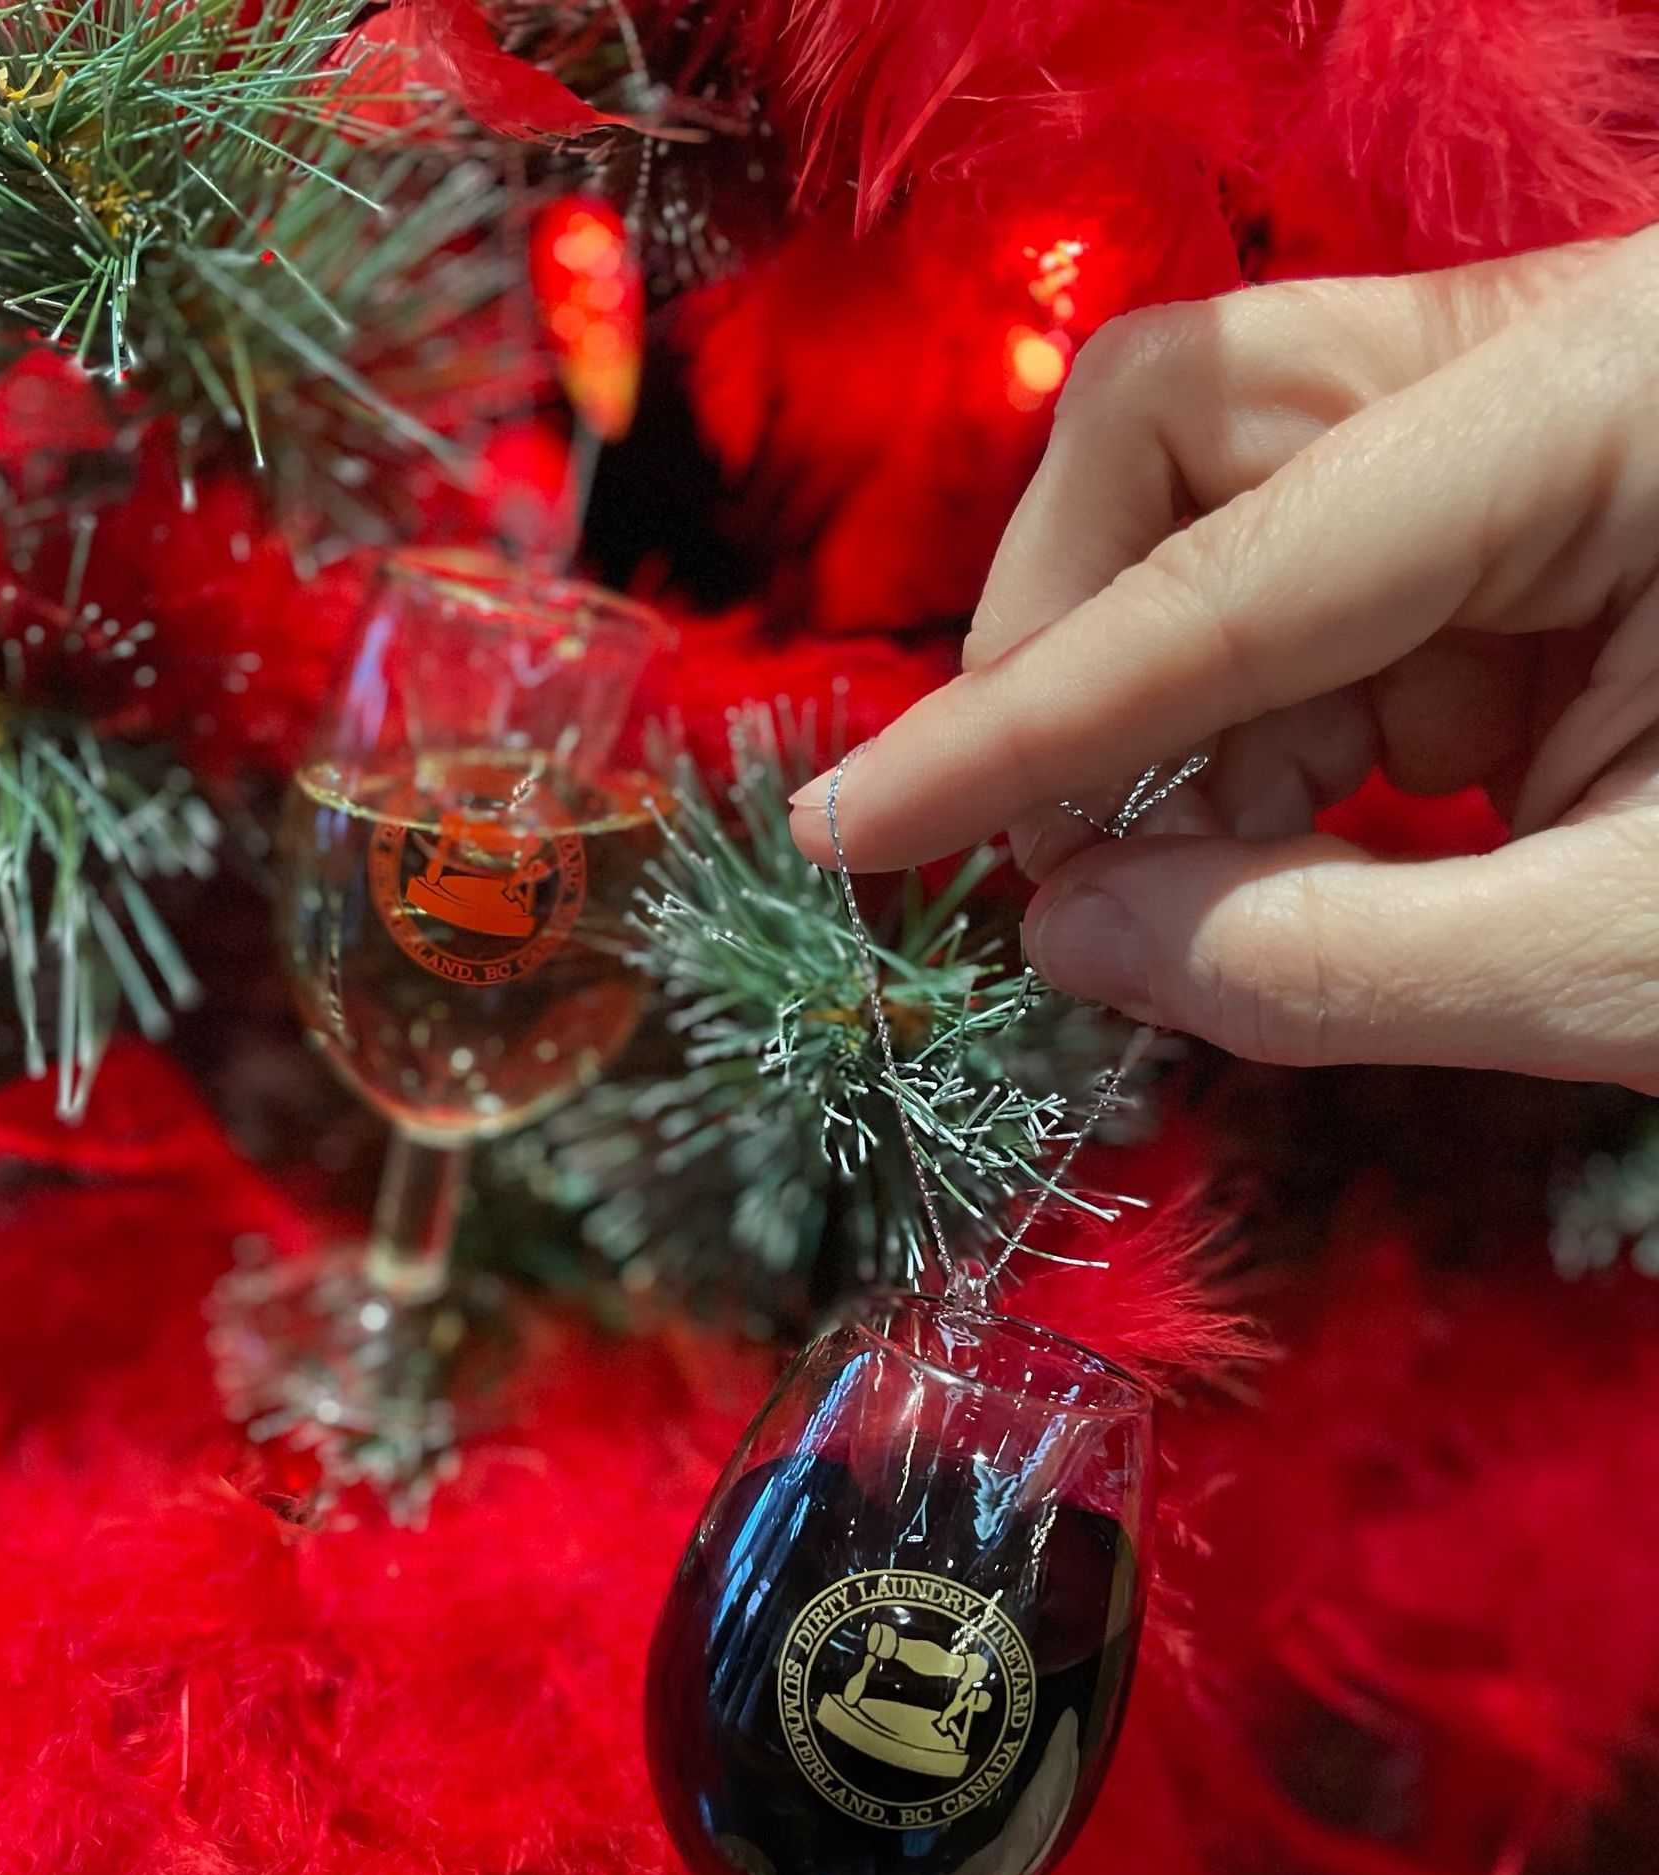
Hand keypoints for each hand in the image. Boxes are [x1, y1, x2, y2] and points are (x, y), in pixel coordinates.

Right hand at [788, 231, 1658, 1090]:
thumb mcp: (1625, 962)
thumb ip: (1318, 964)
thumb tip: (1067, 934)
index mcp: (1627, 397)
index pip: (1234, 562)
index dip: (1019, 720)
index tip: (856, 829)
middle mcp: (1567, 348)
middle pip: (1192, 416)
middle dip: (1083, 642)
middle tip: (1055, 848)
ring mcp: (1547, 409)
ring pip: (1227, 491)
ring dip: (1181, 704)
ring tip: (1224, 876)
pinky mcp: (1538, 492)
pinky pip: (1315, 579)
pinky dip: (1275, 726)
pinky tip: (1325, 832)